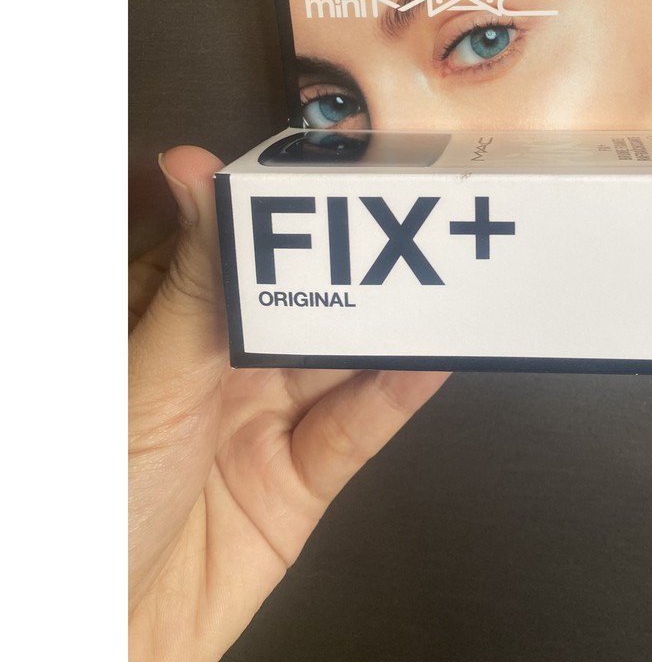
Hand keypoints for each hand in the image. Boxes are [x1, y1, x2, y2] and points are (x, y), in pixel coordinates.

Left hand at [128, 146, 447, 661]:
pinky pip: (358, 429)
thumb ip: (193, 285)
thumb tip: (194, 176)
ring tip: (431, 286)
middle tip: (404, 230)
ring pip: (339, 361)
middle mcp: (216, 371)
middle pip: (300, 304)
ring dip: (387, 327)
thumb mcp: (143, 381)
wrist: (102, 644)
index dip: (284, 216)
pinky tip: (425, 359)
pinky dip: (396, 395)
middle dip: (352, 271)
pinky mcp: (300, 480)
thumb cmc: (80, 515)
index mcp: (163, 330)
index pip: (236, 251)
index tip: (333, 180)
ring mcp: (262, 423)